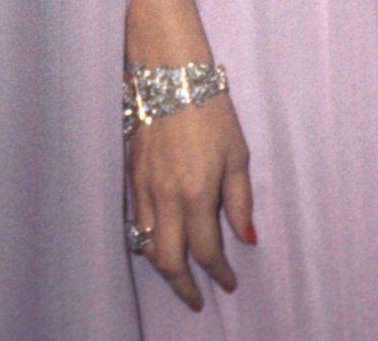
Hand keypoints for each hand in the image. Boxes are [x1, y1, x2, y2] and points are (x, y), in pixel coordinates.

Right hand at [128, 93, 254, 311]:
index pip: (206, 251)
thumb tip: (247, 238)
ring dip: (164, 268)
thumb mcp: (237, 152)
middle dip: (184, 286)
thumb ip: (240, 200)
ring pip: (147, 247)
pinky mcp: (130, 178)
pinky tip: (156, 244)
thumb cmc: (211, 110)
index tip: (228, 284)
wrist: (170, 76)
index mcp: (198, 193)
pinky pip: (134, 224)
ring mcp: (144, 189)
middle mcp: (166, 198)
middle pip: (169, 260)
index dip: (218, 274)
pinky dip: (145, 242)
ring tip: (179, 277)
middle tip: (197, 300)